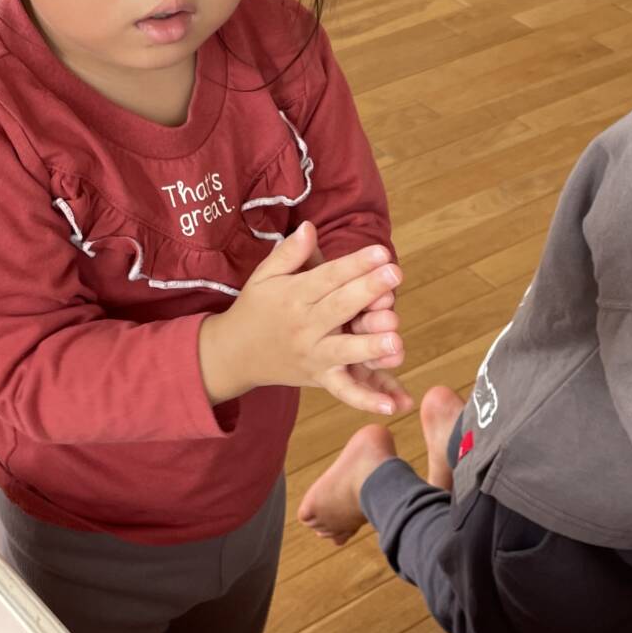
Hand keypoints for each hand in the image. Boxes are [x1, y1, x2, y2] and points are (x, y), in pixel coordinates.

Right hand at [199, 220, 404, 415]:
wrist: (235, 354)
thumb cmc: (257, 307)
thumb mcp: (264, 277)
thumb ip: (289, 254)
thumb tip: (309, 227)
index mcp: (294, 297)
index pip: (328, 278)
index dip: (354, 264)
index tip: (381, 252)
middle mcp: (305, 327)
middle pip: (339, 308)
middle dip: (368, 291)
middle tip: (395, 275)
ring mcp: (314, 356)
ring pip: (344, 351)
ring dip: (370, 347)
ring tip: (396, 340)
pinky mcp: (320, 379)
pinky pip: (345, 392)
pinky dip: (368, 400)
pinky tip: (394, 405)